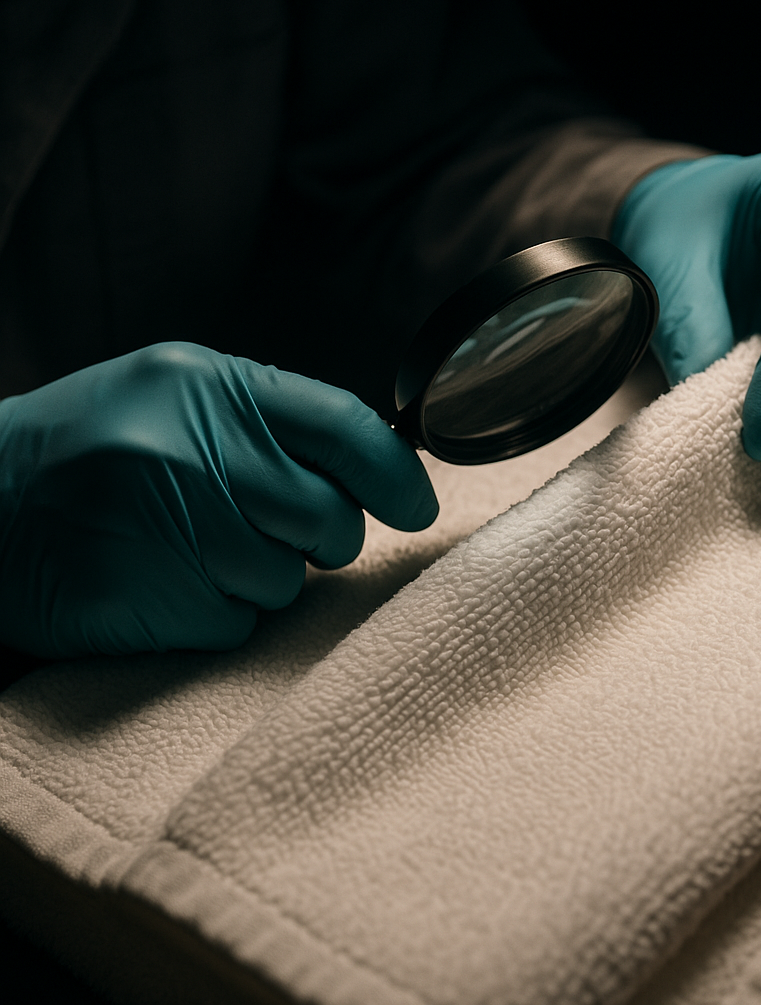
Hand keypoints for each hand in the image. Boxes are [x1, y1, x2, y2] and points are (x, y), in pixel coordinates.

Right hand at [0, 343, 437, 657]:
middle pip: (331, 519)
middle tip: (258, 527)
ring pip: (288, 582)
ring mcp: (175, 530)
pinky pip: (239, 625)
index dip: (397, 476)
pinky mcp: (154, 601)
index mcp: (209, 387)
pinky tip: (160, 582)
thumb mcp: (175, 398)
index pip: (346, 427)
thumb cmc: (90, 450)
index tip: (417, 508)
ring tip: (185, 549)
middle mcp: (196, 451)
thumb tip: (375, 466)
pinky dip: (215, 613)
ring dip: (256, 578)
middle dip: (317, 537)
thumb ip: (269, 423)